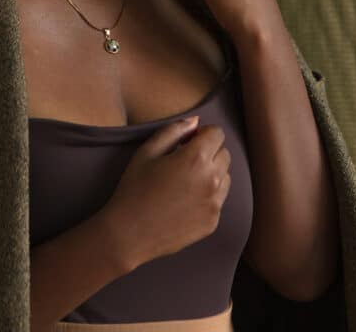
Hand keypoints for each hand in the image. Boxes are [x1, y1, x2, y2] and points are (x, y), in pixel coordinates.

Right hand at [101, 116, 230, 270]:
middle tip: (185, 161)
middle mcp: (211, 180)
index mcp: (196, 158)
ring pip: (225, 177)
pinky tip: (185, 201)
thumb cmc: (134, 188)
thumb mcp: (147, 151)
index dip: (203, 134)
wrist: (129, 233)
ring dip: (212, 173)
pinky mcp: (213, 222)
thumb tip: (195, 122)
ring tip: (186, 182)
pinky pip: (219, 200)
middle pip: (224, 154)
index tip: (188, 141)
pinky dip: (208, 196)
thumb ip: (174, 130)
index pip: (218, 134)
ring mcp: (214, 203)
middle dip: (209, 152)